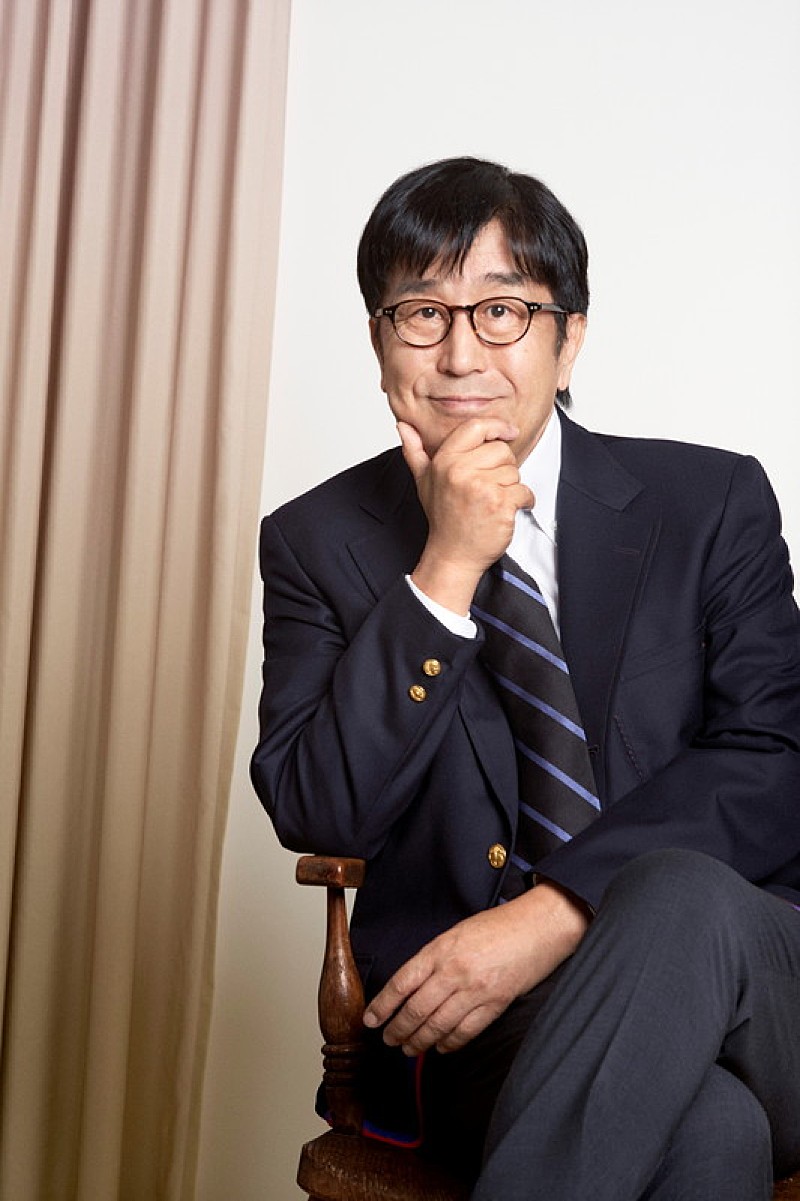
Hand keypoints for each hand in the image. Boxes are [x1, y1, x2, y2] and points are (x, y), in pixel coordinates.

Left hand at [363, 882, 588, 1055]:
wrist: (538, 927)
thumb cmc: (499, 926)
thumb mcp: (457, 932)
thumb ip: (435, 957)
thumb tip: (412, 985)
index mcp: (441, 949)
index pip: (402, 983)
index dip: (383, 1005)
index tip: (371, 1020)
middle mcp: (454, 971)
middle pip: (416, 1010)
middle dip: (398, 1030)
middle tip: (389, 1040)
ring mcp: (475, 990)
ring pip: (438, 1025)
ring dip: (419, 1042)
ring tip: (409, 1049)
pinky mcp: (495, 1004)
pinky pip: (465, 1031)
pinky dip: (449, 1044)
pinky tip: (440, 1048)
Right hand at [398, 418, 533, 613]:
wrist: (453, 555)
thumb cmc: (443, 518)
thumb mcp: (424, 481)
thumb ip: (414, 451)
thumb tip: (403, 426)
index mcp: (444, 461)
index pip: (476, 427)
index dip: (497, 427)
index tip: (509, 432)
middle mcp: (460, 471)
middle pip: (501, 450)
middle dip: (503, 468)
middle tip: (489, 487)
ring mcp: (480, 487)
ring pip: (514, 472)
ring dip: (511, 488)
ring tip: (493, 502)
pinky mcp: (499, 504)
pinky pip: (524, 491)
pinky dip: (523, 502)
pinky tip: (506, 511)